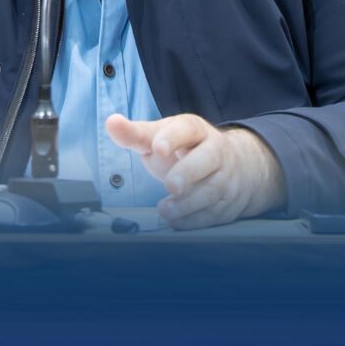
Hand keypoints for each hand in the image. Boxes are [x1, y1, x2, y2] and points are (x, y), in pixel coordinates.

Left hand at [106, 113, 283, 229]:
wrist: (233, 167)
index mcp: (196, 130)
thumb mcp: (162, 137)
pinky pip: (215, 212)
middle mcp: (215, 150)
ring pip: (212, 189)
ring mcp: (225, 177)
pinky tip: (177, 223)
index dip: (173, 137)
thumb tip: (111, 122)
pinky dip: (195, 220)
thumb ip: (136, 134)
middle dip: (189, 172)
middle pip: (208, 158)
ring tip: (165, 210)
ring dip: (189, 203)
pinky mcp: (228, 202)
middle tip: (170, 185)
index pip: (187, 128)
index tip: (157, 148)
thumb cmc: (185, 150)